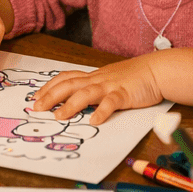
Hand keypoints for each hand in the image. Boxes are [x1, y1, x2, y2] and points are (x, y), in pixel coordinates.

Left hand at [30, 54, 164, 124]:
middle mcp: (98, 80)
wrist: (156, 70)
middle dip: (50, 96)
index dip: (49, 87)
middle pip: (69, 85)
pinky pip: (111, 103)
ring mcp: (110, 86)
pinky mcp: (125, 94)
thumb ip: (94, 89)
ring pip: (86, 93)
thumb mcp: (109, 81)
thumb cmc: (133, 78)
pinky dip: (102, 111)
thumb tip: (76, 101)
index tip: (35, 97)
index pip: (65, 79)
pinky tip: (94, 121)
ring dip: (70, 105)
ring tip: (58, 117)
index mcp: (93, 77)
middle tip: (36, 108)